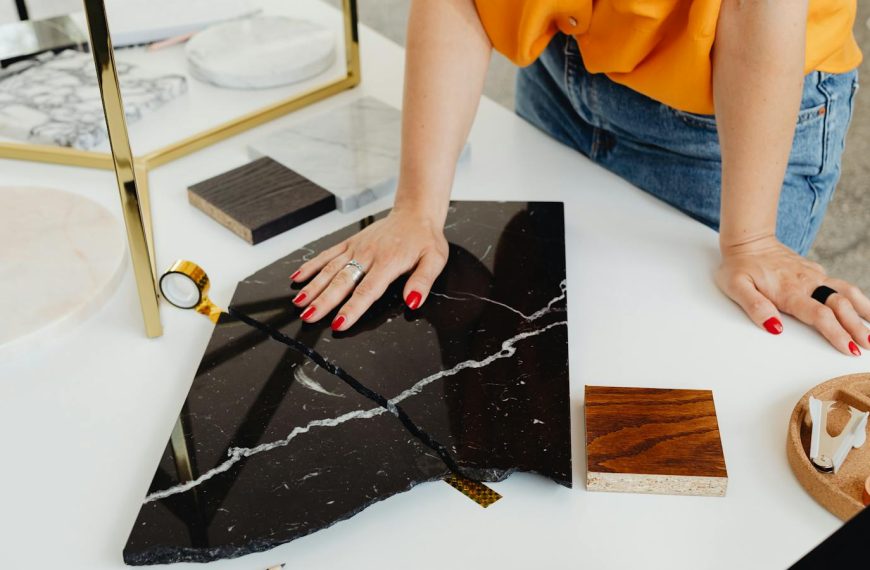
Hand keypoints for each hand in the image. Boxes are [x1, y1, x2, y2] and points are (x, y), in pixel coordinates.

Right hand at [288, 208, 448, 330]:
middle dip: (324, 301)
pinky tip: (298, 278)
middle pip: (342, 281)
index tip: (339, 323)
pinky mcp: (350, 243)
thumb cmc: (425, 239)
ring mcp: (356, 248)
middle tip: (308, 317)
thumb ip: (423, 281)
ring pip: (330, 269)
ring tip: (299, 303)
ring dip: (313, 286)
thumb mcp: (434, 260)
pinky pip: (328, 254)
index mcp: (388, 263)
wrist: (415, 212)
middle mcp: (368, 255)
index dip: (352, 308)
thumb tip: (412, 301)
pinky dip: (312, 266)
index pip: (367, 291)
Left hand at [716, 235, 869, 355]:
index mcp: (789, 291)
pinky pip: (841, 285)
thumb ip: (755, 306)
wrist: (748, 240)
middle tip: (868, 345)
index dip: (836, 333)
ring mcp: (814, 276)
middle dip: (856, 327)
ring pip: (847, 292)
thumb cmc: (739, 266)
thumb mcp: (736, 287)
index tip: (849, 349)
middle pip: (840, 305)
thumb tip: (775, 327)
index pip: (819, 315)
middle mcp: (807, 283)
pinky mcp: (816, 271)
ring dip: (864, 310)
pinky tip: (864, 308)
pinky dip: (857, 297)